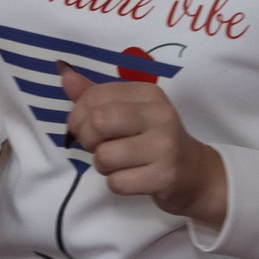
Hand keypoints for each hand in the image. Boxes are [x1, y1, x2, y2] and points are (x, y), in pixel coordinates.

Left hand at [59, 64, 227, 228]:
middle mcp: (159, 114)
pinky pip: (117, 183)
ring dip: (103, 165)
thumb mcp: (129, 111)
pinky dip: (117, 184)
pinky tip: (133, 178)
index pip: (94, 96)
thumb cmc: (154, 139)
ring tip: (120, 163)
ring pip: (104, 156)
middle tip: (100, 147)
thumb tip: (64, 74)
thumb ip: (96, 95)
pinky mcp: (165, 176)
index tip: (85, 128)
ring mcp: (164, 146)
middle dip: (88, 140)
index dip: (77, 116)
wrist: (194, 174)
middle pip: (98, 122)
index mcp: (148, 93)